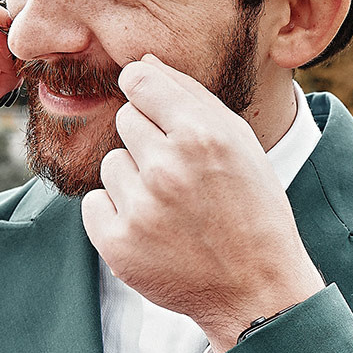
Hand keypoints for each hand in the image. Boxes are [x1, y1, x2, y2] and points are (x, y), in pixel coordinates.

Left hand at [82, 55, 323, 351]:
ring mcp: (140, 208)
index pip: (140, 80)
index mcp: (202, 134)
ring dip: (133, 180)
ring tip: (171, 206)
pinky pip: (96, 205)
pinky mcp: (118, 245)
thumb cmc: (252, 208)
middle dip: (148, 140)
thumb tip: (143, 63)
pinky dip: (117, 216)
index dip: (145, 90)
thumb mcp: (239, 143)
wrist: (256, 289)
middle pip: (125, 120)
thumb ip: (191, 96)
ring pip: (111, 164)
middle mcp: (167, 167)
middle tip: (180, 174)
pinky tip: (152, 230)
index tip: (153, 107)